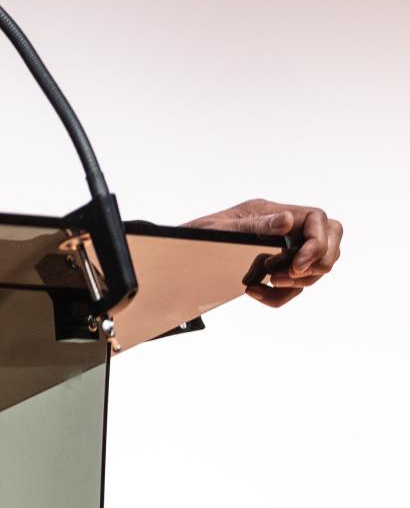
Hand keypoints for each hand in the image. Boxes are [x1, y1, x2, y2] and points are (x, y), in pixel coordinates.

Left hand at [186, 198, 343, 306]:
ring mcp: (281, 249)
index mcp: (273, 212)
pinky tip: (253, 291)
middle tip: (286, 276)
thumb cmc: (197, 235)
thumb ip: (256, 226)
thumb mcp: (222, 229)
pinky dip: (278, 295)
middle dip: (316, 264)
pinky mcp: (274, 269)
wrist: (179, 257)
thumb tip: (287, 219)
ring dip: (296, 283)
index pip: (318, 220)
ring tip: (265, 282)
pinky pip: (292, 286)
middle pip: (329, 241)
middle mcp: (283, 229)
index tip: (297, 267)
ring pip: (314, 268)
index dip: (318, 244)